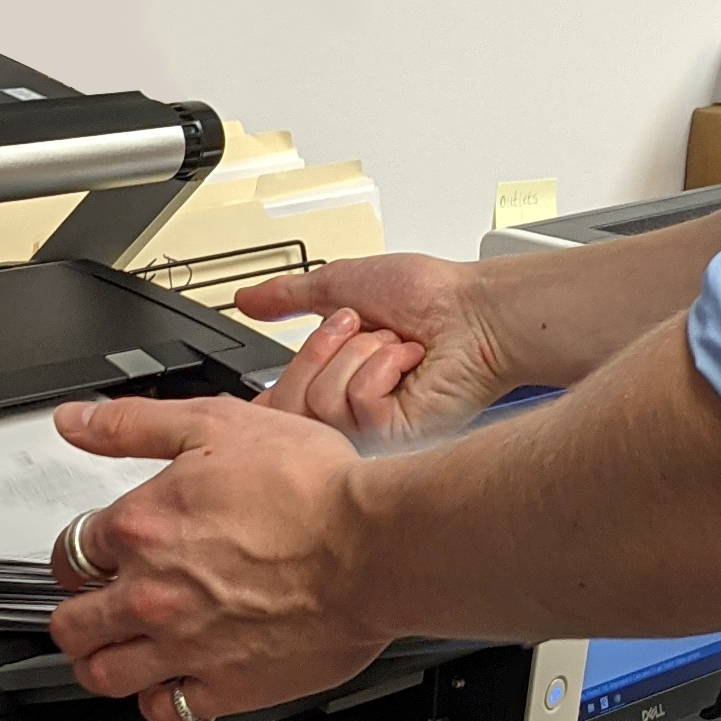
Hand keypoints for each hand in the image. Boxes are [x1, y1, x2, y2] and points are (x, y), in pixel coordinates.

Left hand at [46, 396, 391, 720]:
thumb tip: (74, 422)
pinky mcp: (224, 687)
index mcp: (140, 527)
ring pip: (102, 674)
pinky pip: (164, 711)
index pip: (73, 550)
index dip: (83, 550)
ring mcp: (183, 647)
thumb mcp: (214, 425)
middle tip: (94, 607)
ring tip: (113, 650)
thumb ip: (133, 425)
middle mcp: (149, 594)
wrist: (374, 547)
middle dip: (76, 613)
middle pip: (71, 622)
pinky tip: (170, 682)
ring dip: (99, 661)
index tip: (97, 554)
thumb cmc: (312, 488)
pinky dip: (159, 700)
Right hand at [236, 254, 507, 443]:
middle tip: (359, 326)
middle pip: (289, 402)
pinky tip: (410, 363)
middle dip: (322, 348)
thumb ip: (288, 296)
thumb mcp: (341, 285)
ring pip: (321, 401)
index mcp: (333, 378)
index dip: (268, 394)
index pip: (276, 406)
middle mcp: (348, 408)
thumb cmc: (430, 297)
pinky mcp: (392, 435)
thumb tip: (247, 300)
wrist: (473, 310)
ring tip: (396, 345)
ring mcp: (369, 427)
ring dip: (362, 354)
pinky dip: (383, 368)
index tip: (267, 384)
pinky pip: (356, 402)